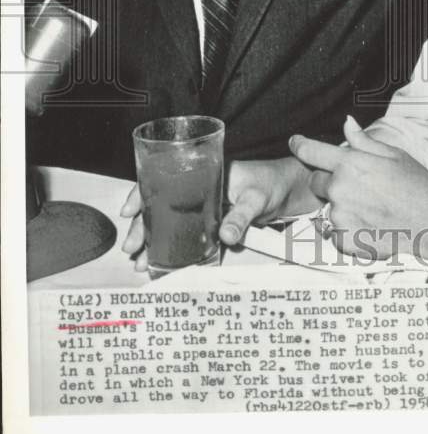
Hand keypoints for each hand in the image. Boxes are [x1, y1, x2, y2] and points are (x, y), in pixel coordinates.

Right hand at [120, 156, 315, 269]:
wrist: (290, 190)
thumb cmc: (273, 184)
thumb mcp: (257, 197)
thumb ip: (241, 216)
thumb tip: (224, 236)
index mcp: (204, 172)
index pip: (164, 178)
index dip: (142, 192)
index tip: (129, 210)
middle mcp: (198, 186)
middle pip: (161, 203)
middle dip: (142, 225)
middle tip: (131, 248)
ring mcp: (203, 204)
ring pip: (169, 219)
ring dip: (152, 239)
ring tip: (140, 261)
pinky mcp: (211, 219)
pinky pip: (186, 231)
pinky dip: (171, 245)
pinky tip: (161, 260)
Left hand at [289, 117, 427, 258]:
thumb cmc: (418, 186)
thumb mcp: (394, 155)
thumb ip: (363, 141)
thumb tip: (347, 123)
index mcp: (350, 164)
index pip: (311, 151)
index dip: (300, 145)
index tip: (295, 142)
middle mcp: (340, 189)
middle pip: (317, 181)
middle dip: (330, 180)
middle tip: (359, 186)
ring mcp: (341, 216)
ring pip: (328, 207)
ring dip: (342, 206)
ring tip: (371, 208)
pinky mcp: (345, 240)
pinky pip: (335, 231)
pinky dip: (347, 228)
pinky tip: (370, 224)